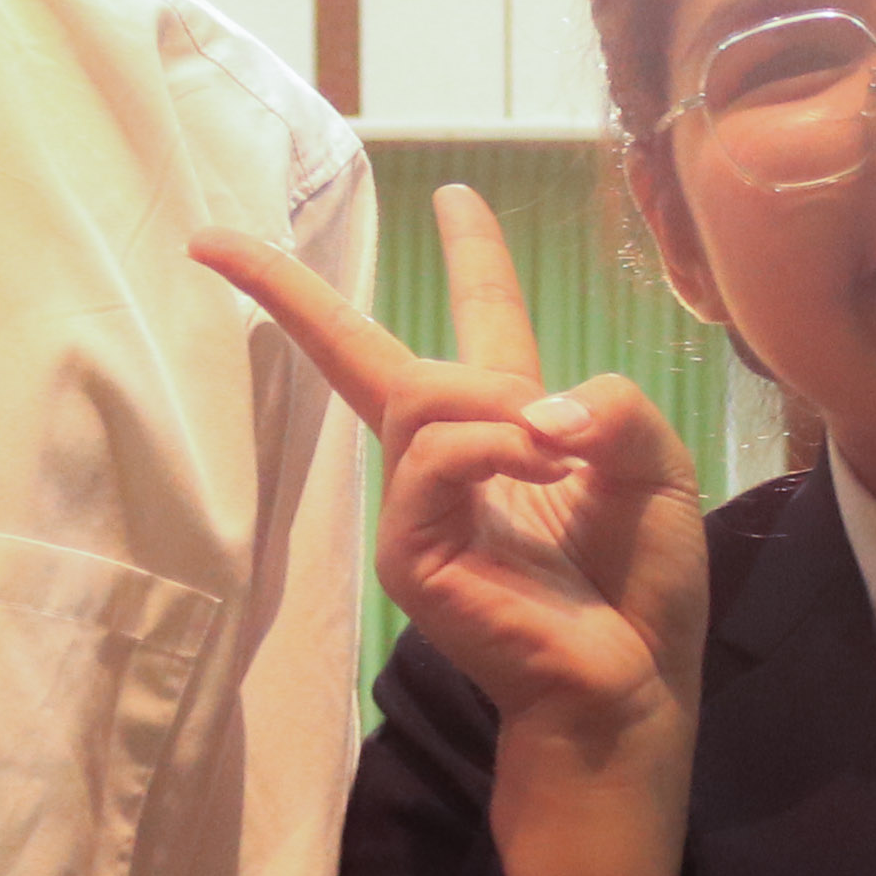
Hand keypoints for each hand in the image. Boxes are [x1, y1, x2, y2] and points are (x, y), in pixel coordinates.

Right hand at [201, 184, 713, 875]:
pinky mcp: (408, 552)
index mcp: (516, 427)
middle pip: (365, 354)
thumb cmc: (643, 583)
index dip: (467, 253)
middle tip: (218, 243)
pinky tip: (544, 464)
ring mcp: (417, 507)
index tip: (448, 190)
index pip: (480, 323)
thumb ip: (612, 404)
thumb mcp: (657, 464)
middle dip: (292, 294)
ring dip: (497, 401)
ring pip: (424, 395)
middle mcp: (451, 460)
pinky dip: (494, 445)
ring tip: (557, 445)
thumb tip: (538, 408)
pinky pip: (435, 459)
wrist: (631, 686)